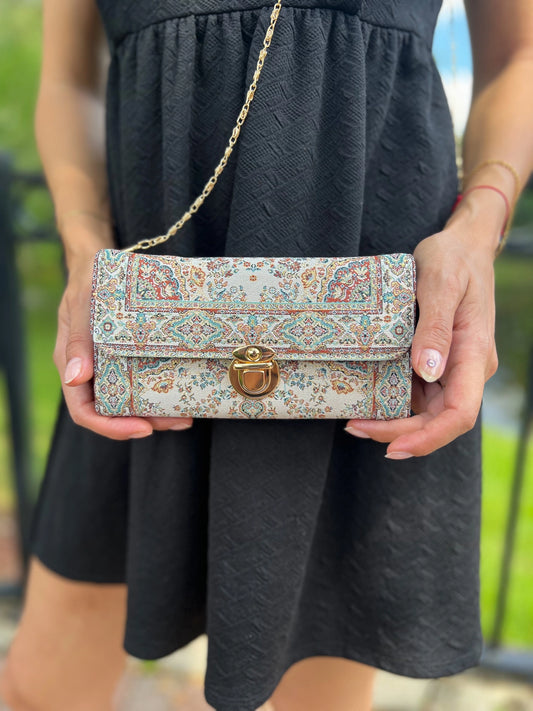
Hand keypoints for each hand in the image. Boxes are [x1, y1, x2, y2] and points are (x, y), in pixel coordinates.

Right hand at [54, 231, 192, 439]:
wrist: (97, 262)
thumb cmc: (87, 281)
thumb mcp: (81, 305)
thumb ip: (78, 340)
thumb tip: (75, 378)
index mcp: (73, 365)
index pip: (85, 411)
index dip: (112, 427)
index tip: (144, 429)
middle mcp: (91, 372)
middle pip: (114, 412)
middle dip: (146, 422)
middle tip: (179, 421)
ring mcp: (110, 366)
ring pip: (131, 402)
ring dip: (158, 412)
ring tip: (188, 414)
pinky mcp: (127, 357)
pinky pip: (142, 381)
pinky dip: (160, 390)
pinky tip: (183, 389)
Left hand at [344, 220, 498, 457]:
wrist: (464, 245)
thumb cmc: (454, 258)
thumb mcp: (442, 283)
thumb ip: (436, 328)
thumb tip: (429, 371)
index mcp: (474, 353)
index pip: (459, 413)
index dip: (428, 438)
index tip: (393, 447)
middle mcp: (466, 367)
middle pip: (438, 419)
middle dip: (399, 433)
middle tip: (354, 428)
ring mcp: (453, 366)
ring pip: (426, 410)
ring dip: (393, 421)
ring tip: (355, 418)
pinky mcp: (439, 361)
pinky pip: (418, 391)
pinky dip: (393, 400)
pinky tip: (367, 397)